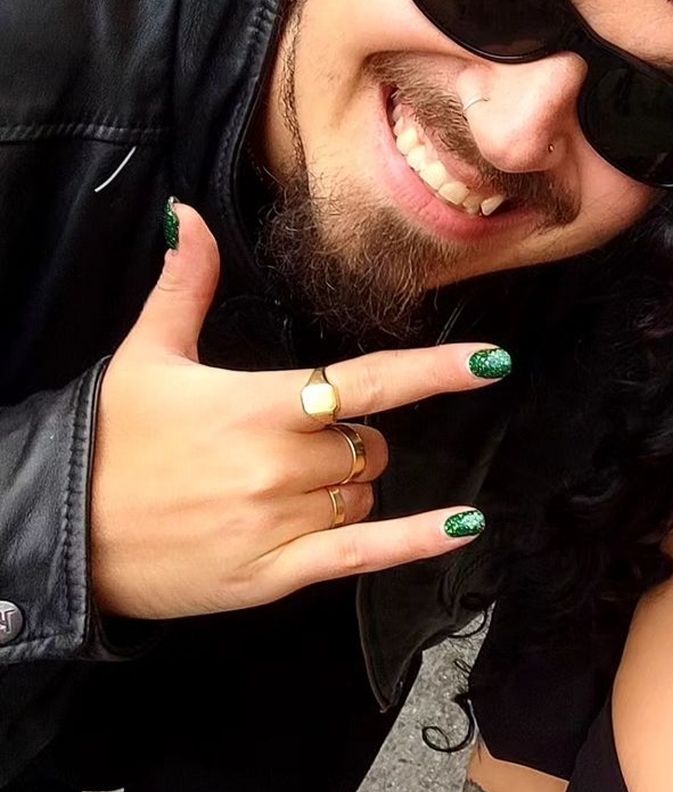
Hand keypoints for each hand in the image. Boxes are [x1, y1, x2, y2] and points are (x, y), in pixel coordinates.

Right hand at [90, 203, 506, 618]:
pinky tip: (464, 529)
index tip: (491, 362)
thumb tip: (193, 218)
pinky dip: (417, 542)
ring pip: (365, 494)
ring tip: (287, 489)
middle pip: (371, 445)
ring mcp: (280, 522)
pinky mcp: (274, 573)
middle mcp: (279, 463)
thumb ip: (187, 287)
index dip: (437, 371)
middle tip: (300, 445)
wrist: (62, 530)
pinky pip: (364, 555)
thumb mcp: (146, 356)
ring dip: (350, 486)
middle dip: (355, 441)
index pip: (369, 379)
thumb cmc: (109, 440)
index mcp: (258, 403)